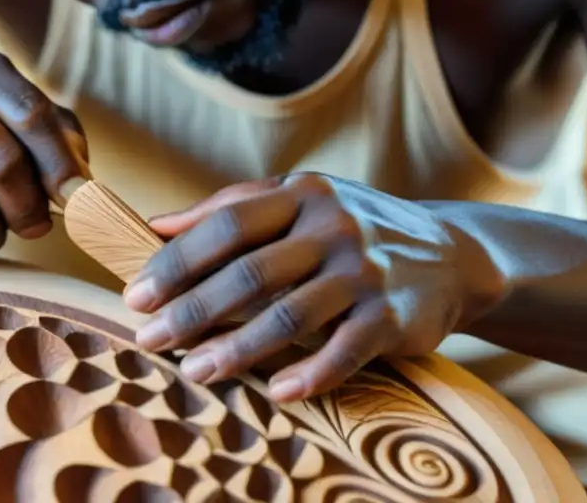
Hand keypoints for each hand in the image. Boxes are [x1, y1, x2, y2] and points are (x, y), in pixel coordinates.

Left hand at [124, 174, 503, 401]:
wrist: (450, 253)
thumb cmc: (351, 227)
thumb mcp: (298, 199)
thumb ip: (230, 207)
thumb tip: (156, 225)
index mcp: (302, 193)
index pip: (226, 224)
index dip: (177, 261)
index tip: (136, 294)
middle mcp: (334, 227)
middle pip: (249, 273)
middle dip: (192, 311)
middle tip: (149, 340)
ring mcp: (365, 271)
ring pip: (289, 316)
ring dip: (236, 349)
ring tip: (195, 371)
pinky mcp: (393, 315)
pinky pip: (344, 351)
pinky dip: (309, 375)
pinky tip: (275, 392)